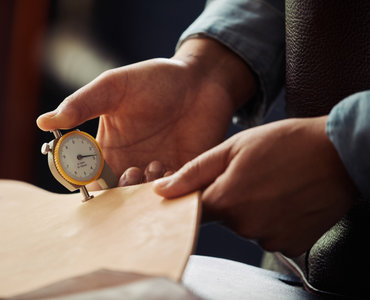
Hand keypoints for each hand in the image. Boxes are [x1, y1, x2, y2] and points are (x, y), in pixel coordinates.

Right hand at [37, 38, 255, 176]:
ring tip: (154, 164)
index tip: (89, 169)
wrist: (200, 79)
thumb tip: (43, 121)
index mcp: (108, 149)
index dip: (83, 178)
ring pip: (142, 200)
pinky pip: (173, 194)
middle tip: (130, 171)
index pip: (86, 176)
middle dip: (118, 192)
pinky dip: (169, 189)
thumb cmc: (154, 79)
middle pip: (114, 196)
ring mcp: (157, 172)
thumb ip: (82, 104)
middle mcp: (130, 165)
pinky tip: (170, 167)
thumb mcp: (113, 88)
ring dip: (144, 191)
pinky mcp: (184, 174)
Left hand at [154, 116, 356, 256]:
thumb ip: (193, 172)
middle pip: (221, 217)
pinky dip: (272, 219)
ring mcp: (269, 238)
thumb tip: (160, 190)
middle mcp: (244, 226)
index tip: (204, 186)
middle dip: (228, 197)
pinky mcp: (291, 243)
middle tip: (249, 174)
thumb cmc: (285, 143)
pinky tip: (285, 198)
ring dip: (251, 208)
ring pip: (246, 225)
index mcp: (225, 201)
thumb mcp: (233, 148)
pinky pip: (269, 234)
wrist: (339, 153)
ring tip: (271, 183)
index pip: (191, 211)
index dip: (193, 198)